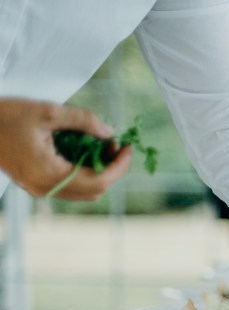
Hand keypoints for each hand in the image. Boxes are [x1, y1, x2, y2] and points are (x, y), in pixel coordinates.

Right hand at [0, 98, 132, 199]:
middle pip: (95, 189)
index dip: (120, 166)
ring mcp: (38, 189)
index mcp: (48, 173)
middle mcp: (44, 188)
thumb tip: (110, 132)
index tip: (128, 147)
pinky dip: (82, 171)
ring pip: (83, 191)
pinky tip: (83, 150)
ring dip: (98, 171)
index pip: (100, 181)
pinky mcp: (34, 185)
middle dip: (112, 168)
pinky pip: (69, 186)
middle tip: (115, 143)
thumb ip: (83, 121)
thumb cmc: (5, 115)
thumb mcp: (47, 111)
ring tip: (101, 144)